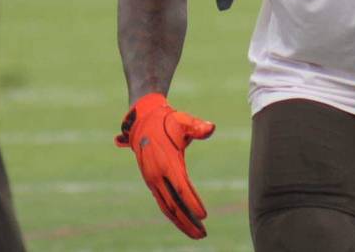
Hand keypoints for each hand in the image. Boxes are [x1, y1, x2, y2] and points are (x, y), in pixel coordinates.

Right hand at [115, 93, 214, 238]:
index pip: (181, 188)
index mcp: (167, 162)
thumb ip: (197, 126)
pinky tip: (185, 222)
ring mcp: (153, 181)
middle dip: (188, 221)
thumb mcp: (183, 120)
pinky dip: (174, 215)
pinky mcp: (152, 183)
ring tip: (198, 235)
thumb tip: (211, 127)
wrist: (143, 121)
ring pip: (167, 208)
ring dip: (181, 222)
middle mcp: (157, 175)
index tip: (205, 215)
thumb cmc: (168, 121)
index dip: (193, 203)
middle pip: (174, 204)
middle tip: (203, 235)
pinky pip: (164, 203)